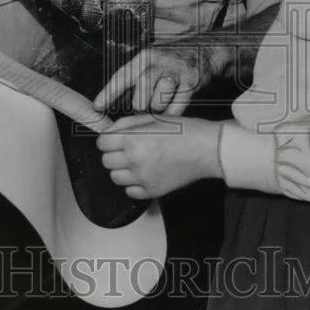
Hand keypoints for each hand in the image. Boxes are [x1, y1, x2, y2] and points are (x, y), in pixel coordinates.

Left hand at [94, 42, 221, 115]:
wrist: (206, 48)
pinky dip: (172, 114)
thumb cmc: (173, 58)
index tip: (97, 108)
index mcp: (144, 57)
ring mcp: (176, 72)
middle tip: (143, 109)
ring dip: (156, 110)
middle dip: (139, 107)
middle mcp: (159, 62)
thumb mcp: (151, 59)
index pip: (122, 76)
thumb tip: (113, 100)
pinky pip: (176, 106)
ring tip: (159, 106)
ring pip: (157, 102)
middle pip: (140, 93)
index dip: (108, 93)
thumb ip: (134, 78)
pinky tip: (171, 112)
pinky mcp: (191, 82)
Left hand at [96, 113, 221, 199]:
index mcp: (133, 139)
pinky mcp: (152, 191)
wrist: (207, 149)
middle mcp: (134, 160)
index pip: (102, 143)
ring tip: (137, 162)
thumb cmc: (184, 131)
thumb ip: (127, 124)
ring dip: (122, 169)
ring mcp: (143, 178)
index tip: (114, 140)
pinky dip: (134, 184)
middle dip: (114, 154)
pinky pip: (130, 191)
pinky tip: (144, 173)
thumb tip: (109, 131)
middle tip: (127, 149)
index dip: (108, 140)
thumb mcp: (153, 118)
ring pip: (115, 177)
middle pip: (106, 161)